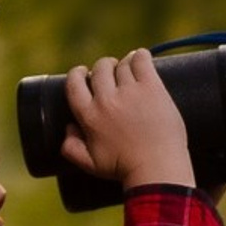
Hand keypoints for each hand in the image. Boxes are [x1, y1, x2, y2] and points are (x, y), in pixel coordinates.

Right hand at [59, 49, 193, 189]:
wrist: (157, 169)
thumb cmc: (125, 169)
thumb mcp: (91, 165)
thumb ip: (71, 149)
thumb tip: (68, 129)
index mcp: (89, 116)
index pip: (74, 82)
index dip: (78, 73)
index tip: (84, 73)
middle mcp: (106, 100)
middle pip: (100, 68)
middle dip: (104, 68)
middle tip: (113, 75)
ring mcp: (129, 92)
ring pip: (122, 63)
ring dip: (124, 65)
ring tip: (130, 72)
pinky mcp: (151, 87)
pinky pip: (141, 58)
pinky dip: (140, 56)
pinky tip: (141, 60)